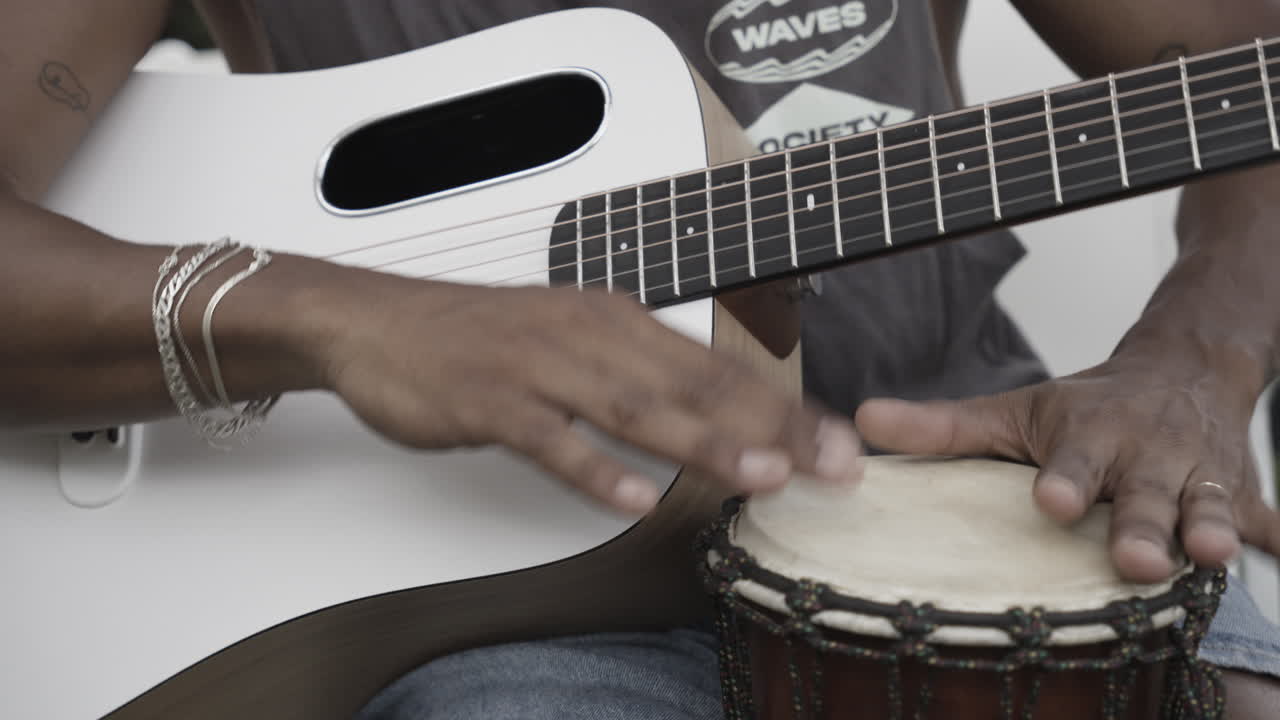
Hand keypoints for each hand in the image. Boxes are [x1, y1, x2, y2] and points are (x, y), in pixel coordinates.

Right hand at [313, 277, 863, 513]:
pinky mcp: (492, 400)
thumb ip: (634, 373)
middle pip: (693, 385)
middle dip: (770, 427)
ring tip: (761, 477)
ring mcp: (540, 367)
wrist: (379, 321)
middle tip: (830, 466)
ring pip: (634, 408)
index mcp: (615, 320)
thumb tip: (706, 414)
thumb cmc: (481, 339)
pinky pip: (552, 439)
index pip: (716, 366)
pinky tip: (635, 498)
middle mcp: (588, 336)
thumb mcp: (569, 340)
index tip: (834, 443)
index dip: (781, 406)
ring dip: (703, 443)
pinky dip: (596, 470)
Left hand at [854, 357, 1279, 582]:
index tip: (1052, 502)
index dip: (1066, 481)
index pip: (1073, 462)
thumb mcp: (1015, 412)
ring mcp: (1198, 476)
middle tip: (1136, 557)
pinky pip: (1266, 519)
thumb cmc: (1086, 405)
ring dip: (1213, 530)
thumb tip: (862, 421)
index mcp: (1090, 435)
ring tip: (1214, 555)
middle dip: (1143, 526)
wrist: (1183, 367)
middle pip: (1144, 496)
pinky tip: (1279, 554)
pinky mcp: (1241, 495)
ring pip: (1209, 508)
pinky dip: (1275, 536)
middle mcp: (1146, 456)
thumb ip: (944, 427)